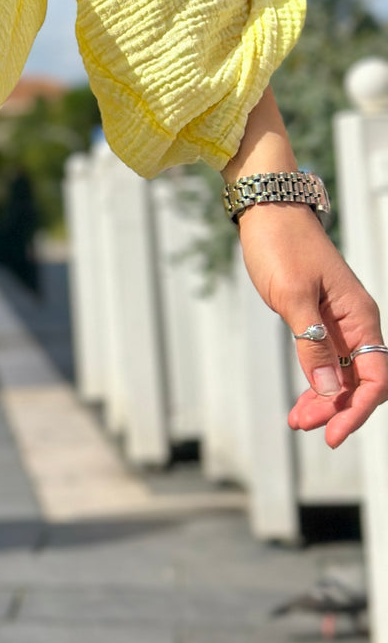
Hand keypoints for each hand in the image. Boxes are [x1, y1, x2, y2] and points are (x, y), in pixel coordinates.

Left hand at [239, 202, 387, 447]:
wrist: (267, 209)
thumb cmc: (281, 245)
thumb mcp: (292, 295)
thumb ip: (310, 341)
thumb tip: (326, 388)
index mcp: (360, 317)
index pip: (375, 377)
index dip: (357, 409)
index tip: (332, 433)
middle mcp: (356, 322)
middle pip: (360, 381)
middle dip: (336, 409)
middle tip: (303, 426)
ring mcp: (338, 321)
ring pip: (342, 374)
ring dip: (324, 400)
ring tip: (297, 421)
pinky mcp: (319, 318)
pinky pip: (326, 359)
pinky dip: (314, 381)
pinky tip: (299, 400)